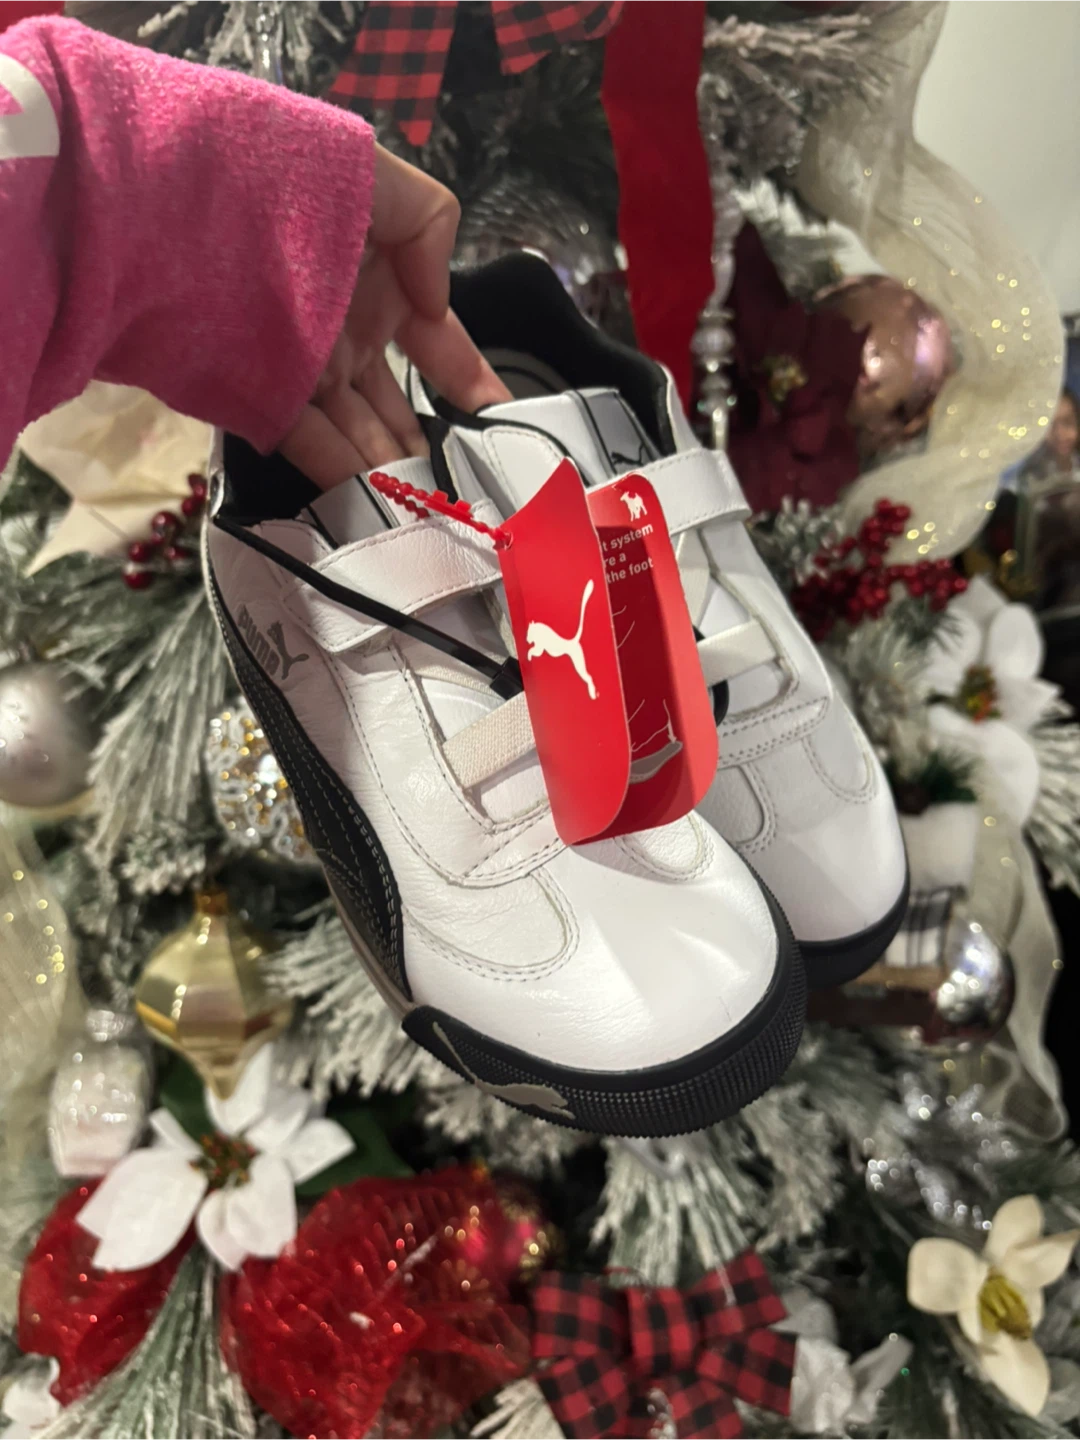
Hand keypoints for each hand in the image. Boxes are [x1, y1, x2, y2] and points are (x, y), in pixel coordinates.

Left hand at [281, 146, 510, 487]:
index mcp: (380, 285)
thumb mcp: (378, 179)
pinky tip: (382, 509)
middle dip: (433, 449)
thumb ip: (429, 227)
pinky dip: (345, 478)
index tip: (503, 425)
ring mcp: (304, 369)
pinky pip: (312, 445)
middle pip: (398, 405)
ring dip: (396, 476)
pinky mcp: (261, 396)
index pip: (439, 343)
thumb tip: (437, 302)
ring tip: (434, 518)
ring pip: (361, 435)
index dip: (472, 382)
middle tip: (470, 496)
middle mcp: (347, 333)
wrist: (174, 191)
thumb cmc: (285, 174)